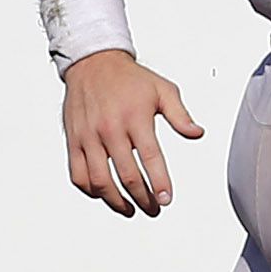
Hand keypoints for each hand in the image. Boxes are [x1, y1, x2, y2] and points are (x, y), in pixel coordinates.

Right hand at [61, 49, 203, 217]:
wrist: (92, 62)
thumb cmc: (128, 78)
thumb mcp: (162, 89)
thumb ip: (180, 115)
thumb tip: (196, 133)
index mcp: (135, 118)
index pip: (151, 158)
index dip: (159, 183)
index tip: (166, 199)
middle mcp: (110, 129)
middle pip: (127, 176)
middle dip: (143, 199)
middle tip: (153, 208)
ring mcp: (89, 136)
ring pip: (100, 181)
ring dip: (116, 201)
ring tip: (130, 209)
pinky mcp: (74, 140)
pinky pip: (78, 174)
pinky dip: (90, 190)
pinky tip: (103, 194)